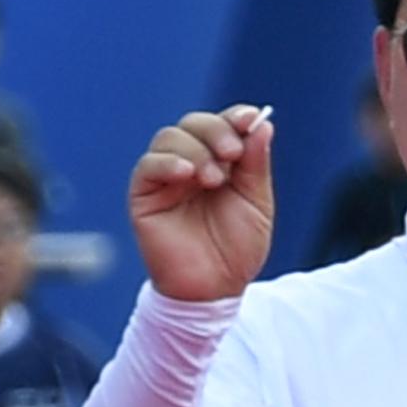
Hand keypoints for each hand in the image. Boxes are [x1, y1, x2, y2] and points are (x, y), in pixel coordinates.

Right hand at [128, 105, 276, 303]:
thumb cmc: (236, 250)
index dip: (235, 116)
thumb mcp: (257, 203)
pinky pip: (147, 166)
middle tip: (232, 153)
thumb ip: (256, 165)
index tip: (249, 119)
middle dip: (215, 130)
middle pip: (193, 123)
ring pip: (169, 137)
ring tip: (214, 180)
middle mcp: (191, 164)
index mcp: (220, 162)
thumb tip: (262, 124)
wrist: (215, 289)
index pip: (222, 124)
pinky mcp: (144, 196)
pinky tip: (186, 175)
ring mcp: (166, 178)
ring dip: (195, 149)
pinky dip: (167, 162)